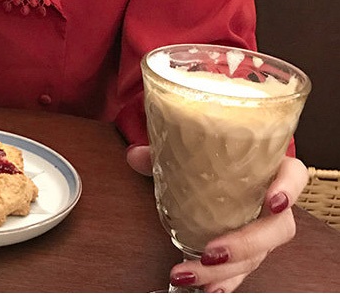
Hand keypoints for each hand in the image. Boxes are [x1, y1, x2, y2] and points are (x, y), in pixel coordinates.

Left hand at [127, 145, 308, 292]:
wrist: (219, 168)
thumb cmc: (215, 157)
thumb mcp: (192, 149)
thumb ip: (166, 151)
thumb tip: (135, 155)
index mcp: (267, 169)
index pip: (294, 174)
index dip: (288, 189)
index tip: (272, 201)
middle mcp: (270, 203)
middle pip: (277, 229)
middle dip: (247, 244)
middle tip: (213, 250)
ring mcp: (261, 230)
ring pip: (257, 256)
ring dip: (228, 270)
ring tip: (197, 274)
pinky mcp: (247, 250)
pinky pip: (242, 270)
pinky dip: (225, 281)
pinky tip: (207, 288)